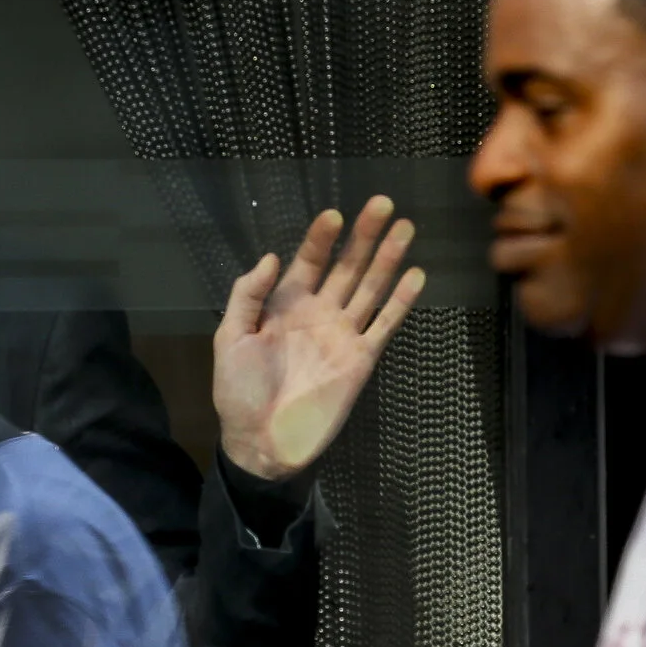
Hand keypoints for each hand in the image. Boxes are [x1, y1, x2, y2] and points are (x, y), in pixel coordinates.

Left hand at [214, 198, 425, 480]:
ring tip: (405, 228)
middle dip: (364, 236)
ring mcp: (343, 334)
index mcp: (286, 304)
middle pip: (347, 266)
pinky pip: (384, 325)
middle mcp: (320, 312)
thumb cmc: (240, 391)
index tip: (334, 215)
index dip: (321, 238)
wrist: (262, 442)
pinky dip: (400, 303)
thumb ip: (248, 295)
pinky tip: (415, 276)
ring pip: (370, 288)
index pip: (310, 261)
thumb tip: (271, 257)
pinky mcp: (361, 359)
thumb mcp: (230, 338)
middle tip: (382, 204)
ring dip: (388, 259)